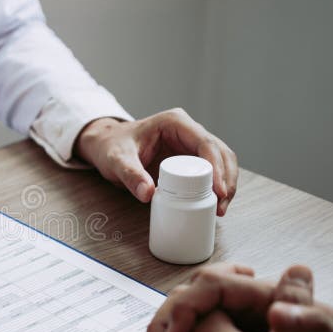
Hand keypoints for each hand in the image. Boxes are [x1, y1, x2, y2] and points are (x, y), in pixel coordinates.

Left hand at [73, 109, 237, 215]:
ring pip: (221, 161)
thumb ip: (129, 174)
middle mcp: (188, 130)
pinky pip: (211, 171)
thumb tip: (147, 194)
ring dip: (226, 184)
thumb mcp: (116, 160)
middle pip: (220, 152)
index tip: (218, 191)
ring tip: (220, 208)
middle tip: (221, 205)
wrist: (106, 146)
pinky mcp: (189, 159)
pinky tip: (215, 203)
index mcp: (175, 123)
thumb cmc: (111, 147)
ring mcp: (190, 144)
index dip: (216, 168)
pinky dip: (217, 186)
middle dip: (226, 179)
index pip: (205, 143)